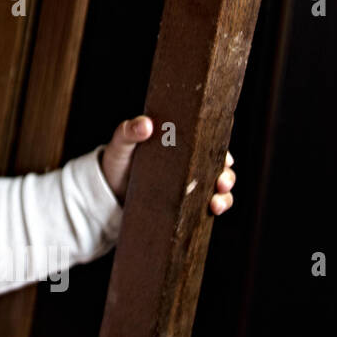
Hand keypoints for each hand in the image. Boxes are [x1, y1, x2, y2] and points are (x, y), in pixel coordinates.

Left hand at [99, 115, 235, 213]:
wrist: (109, 189)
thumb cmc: (118, 160)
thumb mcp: (122, 144)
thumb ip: (129, 132)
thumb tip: (146, 125)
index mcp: (181, 142)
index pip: (209, 140)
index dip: (222, 148)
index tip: (226, 158)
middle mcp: (192, 161)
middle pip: (220, 165)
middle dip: (227, 174)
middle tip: (221, 182)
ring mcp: (191, 182)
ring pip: (220, 187)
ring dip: (225, 195)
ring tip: (215, 203)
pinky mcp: (187, 201)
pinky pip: (209, 205)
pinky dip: (218, 207)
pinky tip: (212, 211)